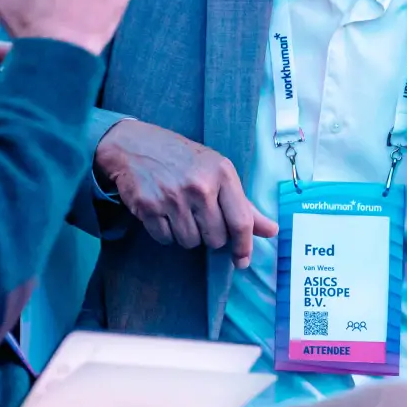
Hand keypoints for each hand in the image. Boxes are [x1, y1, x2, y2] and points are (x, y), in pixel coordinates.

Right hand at [95, 120, 277, 264]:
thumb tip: (272, 231)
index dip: (244, 246)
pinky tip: (163, 214)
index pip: (241, 221)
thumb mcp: (216, 171)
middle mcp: (200, 186)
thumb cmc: (181, 158)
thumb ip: (243, 204)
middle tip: (200, 219)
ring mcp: (173, 197)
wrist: (134, 145)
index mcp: (222, 174)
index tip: (242, 260)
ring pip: (190, 242)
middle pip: (216, 238)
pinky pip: (165, 239)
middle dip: (210, 237)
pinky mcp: (149, 207)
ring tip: (180, 213)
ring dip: (187, 235)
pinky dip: (165, 233)